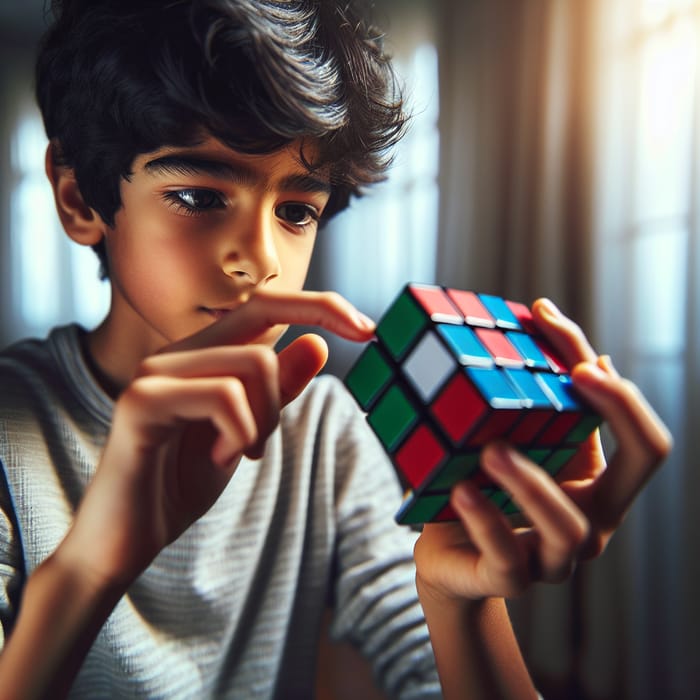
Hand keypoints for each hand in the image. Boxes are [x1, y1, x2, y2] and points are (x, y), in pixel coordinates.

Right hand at [59, 290, 374, 588]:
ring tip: (235, 453)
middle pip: (267, 340)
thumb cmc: (180, 483)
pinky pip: (224, 395)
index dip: (322, 306)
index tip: (369, 329)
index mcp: (203, 355)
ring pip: (253, 366)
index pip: (268, 305)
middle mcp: (178, 352)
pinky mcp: (142, 399)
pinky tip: (216, 458)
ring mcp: (156, 371)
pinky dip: (239, 433)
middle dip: (282, 398)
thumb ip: (279, 390)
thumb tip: (318, 342)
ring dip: (262, 422)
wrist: (124, 540)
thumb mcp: (248, 433)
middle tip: (258, 444)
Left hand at [414, 298, 671, 601]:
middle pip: (642, 467)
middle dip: (614, 409)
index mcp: (601, 487)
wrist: (450, 552)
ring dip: (532, 481)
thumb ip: (546, 403)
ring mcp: (557, 559)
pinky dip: (484, 519)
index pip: (646, 440)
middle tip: (571, 375)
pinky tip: (461, 489)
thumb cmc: (490, 490)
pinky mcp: (511, 581)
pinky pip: (508, 558)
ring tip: (491, 449)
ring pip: (569, 525)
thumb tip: (574, 339)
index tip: (577, 347)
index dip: (624, 392)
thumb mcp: (521, 443)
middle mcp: (594, 522)